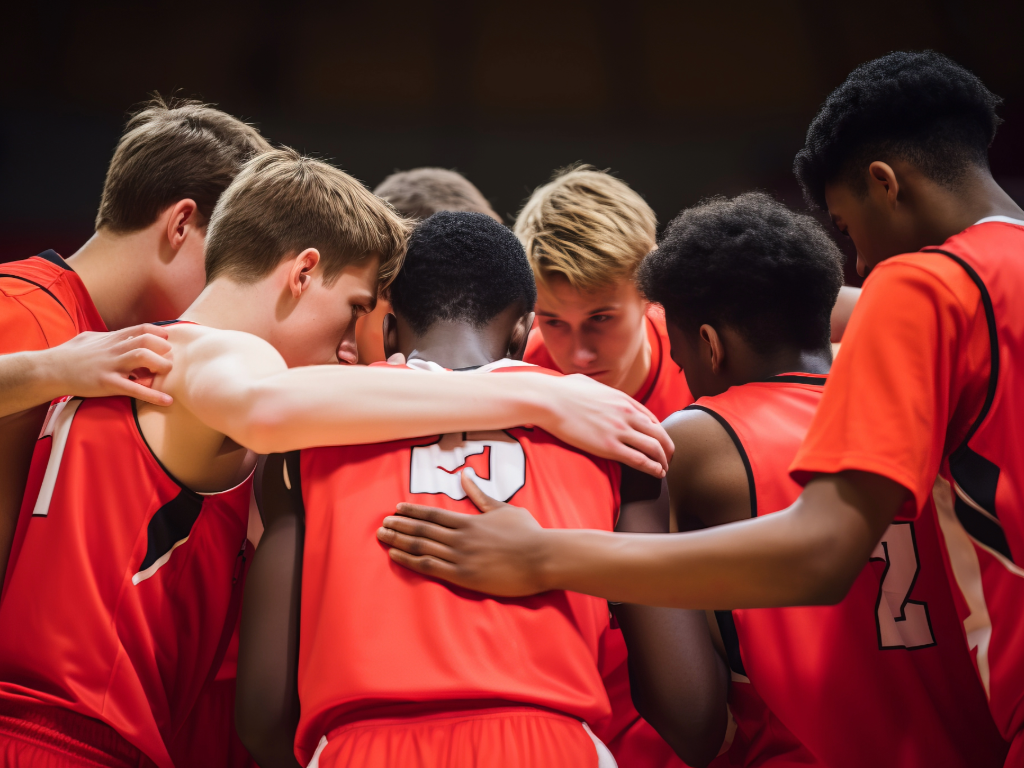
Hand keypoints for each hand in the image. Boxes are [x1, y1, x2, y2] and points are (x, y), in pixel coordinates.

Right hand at [41, 324, 173, 405]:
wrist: (48, 370)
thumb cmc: (67, 355)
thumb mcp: (88, 338)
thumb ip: (106, 337)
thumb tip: (118, 335)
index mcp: (111, 339)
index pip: (141, 329)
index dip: (159, 333)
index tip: (168, 340)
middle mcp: (113, 349)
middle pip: (146, 341)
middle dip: (163, 349)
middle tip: (168, 360)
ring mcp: (110, 365)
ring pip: (142, 357)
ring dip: (160, 365)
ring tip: (166, 373)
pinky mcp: (106, 383)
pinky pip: (134, 388)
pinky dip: (153, 395)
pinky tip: (167, 401)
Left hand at [377, 473, 549, 596]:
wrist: (542, 557)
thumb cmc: (527, 533)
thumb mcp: (503, 509)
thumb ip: (481, 496)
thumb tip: (466, 476)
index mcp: (469, 521)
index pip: (433, 515)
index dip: (412, 512)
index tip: (396, 509)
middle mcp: (460, 537)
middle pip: (422, 530)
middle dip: (399, 526)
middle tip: (382, 523)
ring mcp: (460, 557)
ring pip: (421, 547)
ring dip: (399, 541)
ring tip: (382, 536)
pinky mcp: (464, 576)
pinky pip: (430, 567)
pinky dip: (409, 560)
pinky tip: (396, 556)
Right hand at [538, 373, 672, 477]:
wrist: (549, 400)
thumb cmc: (563, 391)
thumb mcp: (589, 383)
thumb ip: (600, 390)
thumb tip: (595, 391)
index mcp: (623, 399)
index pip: (651, 418)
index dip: (659, 433)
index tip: (659, 442)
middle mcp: (626, 414)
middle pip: (659, 434)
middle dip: (668, 448)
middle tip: (668, 458)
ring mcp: (619, 430)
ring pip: (654, 448)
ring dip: (663, 461)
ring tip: (664, 469)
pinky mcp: (609, 447)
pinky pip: (639, 460)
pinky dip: (652, 468)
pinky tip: (657, 473)